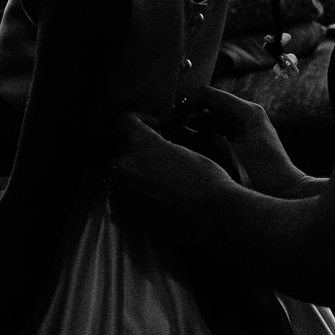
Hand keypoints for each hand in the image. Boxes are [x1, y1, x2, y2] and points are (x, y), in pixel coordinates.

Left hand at [111, 113, 236, 242]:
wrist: (211, 215)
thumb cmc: (205, 178)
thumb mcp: (185, 150)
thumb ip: (163, 144)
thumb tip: (160, 143)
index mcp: (141, 144)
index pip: (124, 120)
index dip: (139, 119)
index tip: (156, 127)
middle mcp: (128, 165)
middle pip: (123, 147)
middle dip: (140, 146)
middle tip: (163, 152)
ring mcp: (128, 190)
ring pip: (122, 171)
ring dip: (137, 168)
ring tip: (162, 173)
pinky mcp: (134, 211)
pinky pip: (129, 192)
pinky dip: (140, 188)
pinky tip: (162, 192)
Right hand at [178, 87, 322, 198]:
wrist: (289, 196)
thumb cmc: (263, 177)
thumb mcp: (227, 156)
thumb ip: (201, 141)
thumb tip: (175, 132)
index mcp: (246, 112)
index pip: (207, 96)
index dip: (186, 106)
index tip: (170, 121)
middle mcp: (246, 116)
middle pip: (208, 110)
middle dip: (186, 121)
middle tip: (166, 134)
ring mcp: (245, 130)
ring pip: (211, 125)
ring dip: (193, 133)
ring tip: (173, 145)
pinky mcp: (243, 145)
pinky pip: (218, 138)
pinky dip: (203, 143)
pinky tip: (188, 154)